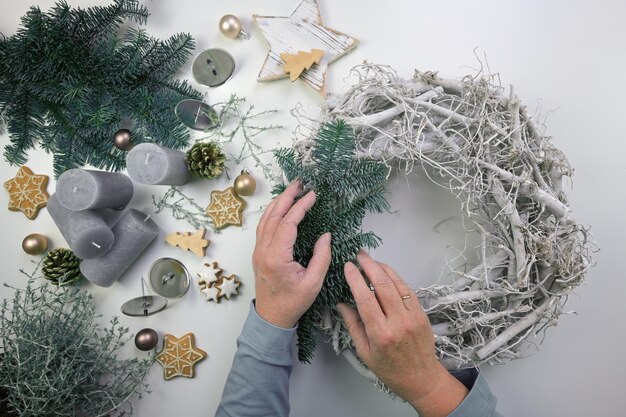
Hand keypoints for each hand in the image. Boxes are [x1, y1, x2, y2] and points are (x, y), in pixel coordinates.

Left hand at [253, 181, 331, 328]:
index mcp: (277, 258)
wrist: (272, 317)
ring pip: (265, 220)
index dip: (300, 207)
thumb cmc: (293, 302)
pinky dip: (272, 213)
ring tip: (291, 190)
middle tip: (300, 183)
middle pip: (273, 216)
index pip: (288, 224)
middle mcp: (263, 251)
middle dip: (286, 197)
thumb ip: (321, 257)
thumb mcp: (314, 283)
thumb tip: (325, 235)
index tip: (312, 194)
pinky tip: (280, 207)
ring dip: (278, 203)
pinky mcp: (258, 253)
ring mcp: (258, 251)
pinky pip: (263, 227)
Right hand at [337, 251, 467, 416]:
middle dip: (370, 266)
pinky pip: (408, 290)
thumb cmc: (389, 369)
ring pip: (397, 284)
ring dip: (383, 268)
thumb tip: (341, 303)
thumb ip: (353, 325)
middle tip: (359, 254)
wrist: (420, 378)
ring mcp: (413, 316)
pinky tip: (387, 271)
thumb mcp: (364, 351)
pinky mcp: (422, 314)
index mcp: (380, 334)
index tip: (348, 266)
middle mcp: (398, 322)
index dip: (356, 279)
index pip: (365, 298)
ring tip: (371, 259)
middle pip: (383, 285)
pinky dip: (396, 278)